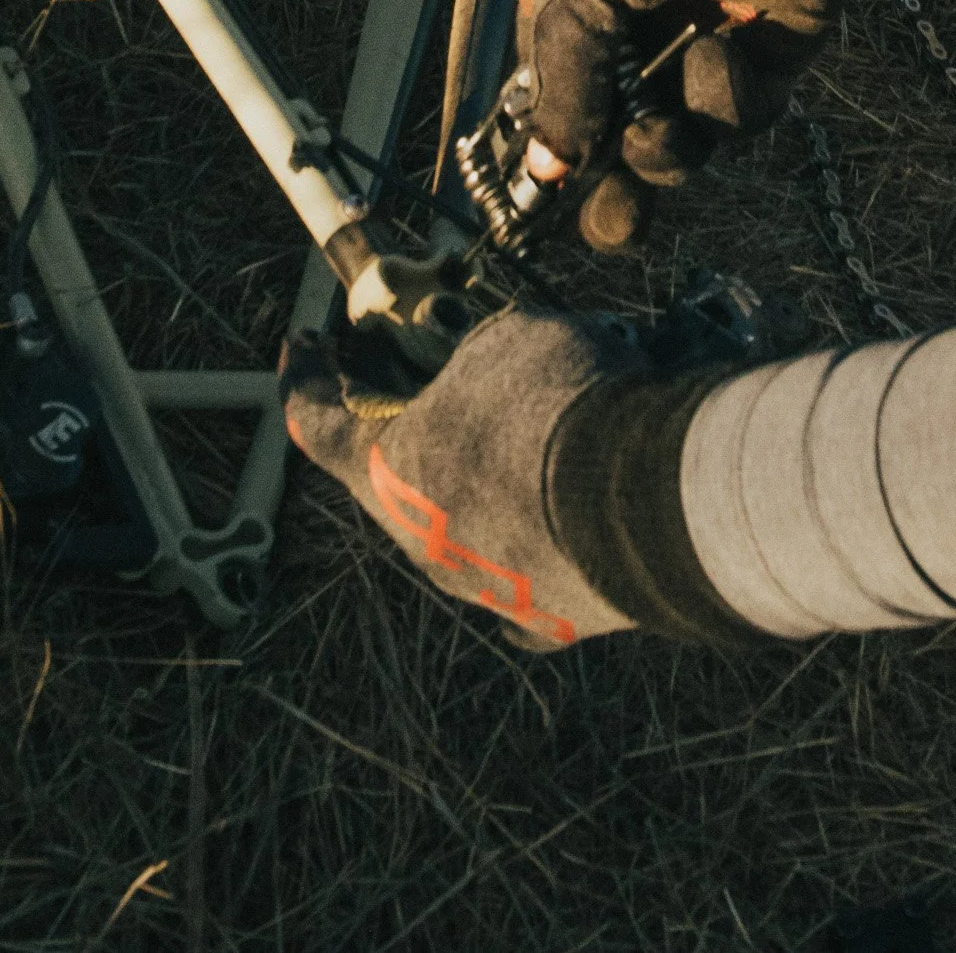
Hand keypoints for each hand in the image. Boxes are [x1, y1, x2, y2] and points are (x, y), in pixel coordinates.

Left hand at [280, 305, 751, 649]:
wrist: (651, 498)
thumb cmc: (558, 408)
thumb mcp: (501, 341)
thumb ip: (474, 355)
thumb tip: (491, 364)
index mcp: (387, 471)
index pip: (317, 421)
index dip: (307, 376)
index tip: (304, 343)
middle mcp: (422, 542)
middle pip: (397, 473)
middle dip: (415, 417)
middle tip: (435, 372)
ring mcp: (483, 587)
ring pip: (468, 519)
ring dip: (488, 470)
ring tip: (538, 417)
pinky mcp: (548, 613)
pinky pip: (531, 562)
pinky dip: (543, 526)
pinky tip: (572, 492)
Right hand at [516, 0, 883, 247]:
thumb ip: (562, 77)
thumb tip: (545, 166)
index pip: (552, 91)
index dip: (550, 148)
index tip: (539, 202)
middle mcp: (637, 25)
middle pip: (616, 135)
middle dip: (613, 186)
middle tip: (612, 225)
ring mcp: (702, 41)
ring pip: (677, 141)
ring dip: (665, 150)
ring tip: (663, 131)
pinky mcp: (769, 54)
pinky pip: (739, 114)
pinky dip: (724, 96)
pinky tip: (723, 48)